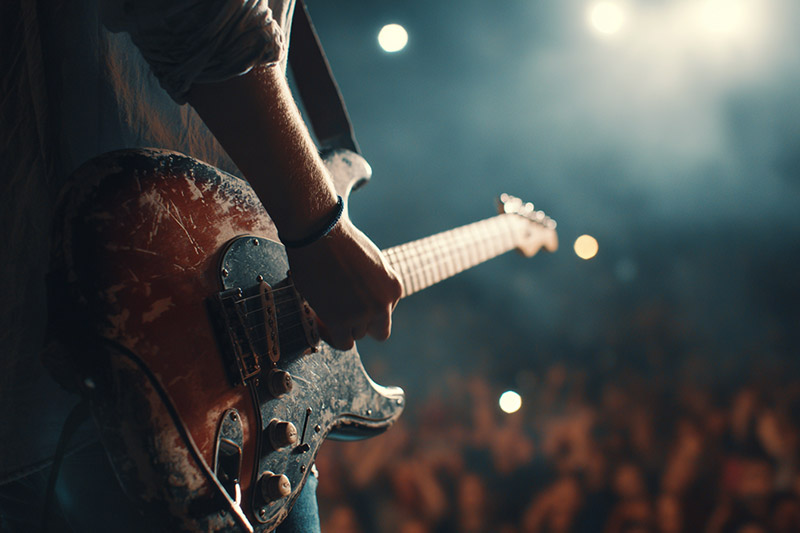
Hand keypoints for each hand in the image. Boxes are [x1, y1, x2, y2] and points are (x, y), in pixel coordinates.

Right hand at [285, 217, 402, 349]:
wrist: (319, 233)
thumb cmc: (340, 242)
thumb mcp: (372, 263)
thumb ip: (376, 286)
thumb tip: (365, 303)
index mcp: (395, 288)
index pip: (386, 313)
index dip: (367, 309)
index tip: (350, 301)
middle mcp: (384, 304)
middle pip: (377, 330)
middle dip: (361, 323)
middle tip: (341, 309)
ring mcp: (364, 314)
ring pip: (357, 336)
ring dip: (342, 325)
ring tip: (327, 305)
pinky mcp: (341, 321)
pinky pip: (343, 344)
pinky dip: (333, 337)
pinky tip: (322, 321)